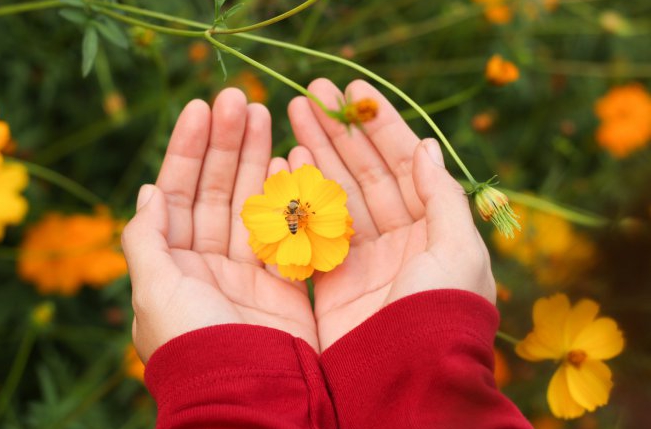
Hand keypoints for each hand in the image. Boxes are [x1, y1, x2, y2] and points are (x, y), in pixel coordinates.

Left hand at [122, 89, 317, 361]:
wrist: (248, 395)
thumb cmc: (192, 344)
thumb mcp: (153, 290)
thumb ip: (146, 239)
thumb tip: (147, 190)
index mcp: (172, 262)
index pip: (176, 193)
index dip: (186, 149)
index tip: (200, 107)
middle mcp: (207, 261)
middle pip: (215, 188)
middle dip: (224, 143)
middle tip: (239, 97)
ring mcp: (247, 269)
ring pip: (250, 201)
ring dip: (256, 158)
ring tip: (264, 112)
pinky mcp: (283, 280)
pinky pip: (284, 228)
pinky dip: (287, 194)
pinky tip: (288, 158)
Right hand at [287, 79, 495, 349]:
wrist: (410, 381)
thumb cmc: (444, 314)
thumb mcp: (459, 249)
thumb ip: (441, 196)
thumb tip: (427, 146)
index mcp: (432, 227)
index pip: (403, 164)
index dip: (379, 126)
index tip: (353, 89)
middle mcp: (396, 239)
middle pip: (363, 173)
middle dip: (338, 131)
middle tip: (309, 91)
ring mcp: (361, 259)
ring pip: (335, 195)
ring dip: (315, 153)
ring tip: (292, 114)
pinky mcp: (330, 281)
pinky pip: (313, 230)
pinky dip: (299, 197)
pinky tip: (285, 162)